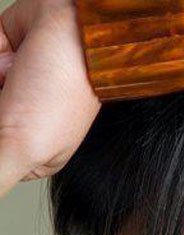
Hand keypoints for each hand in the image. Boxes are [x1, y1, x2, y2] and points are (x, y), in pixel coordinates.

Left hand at [0, 0, 100, 197]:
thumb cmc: (63, 87)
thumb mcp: (21, 148)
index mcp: (31, 156)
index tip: (6, 120)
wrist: (76, 27)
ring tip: (14, 71)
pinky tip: (11, 54)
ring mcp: (9, 92)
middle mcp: (19, 125)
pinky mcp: (1, 58)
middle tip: (11, 97)